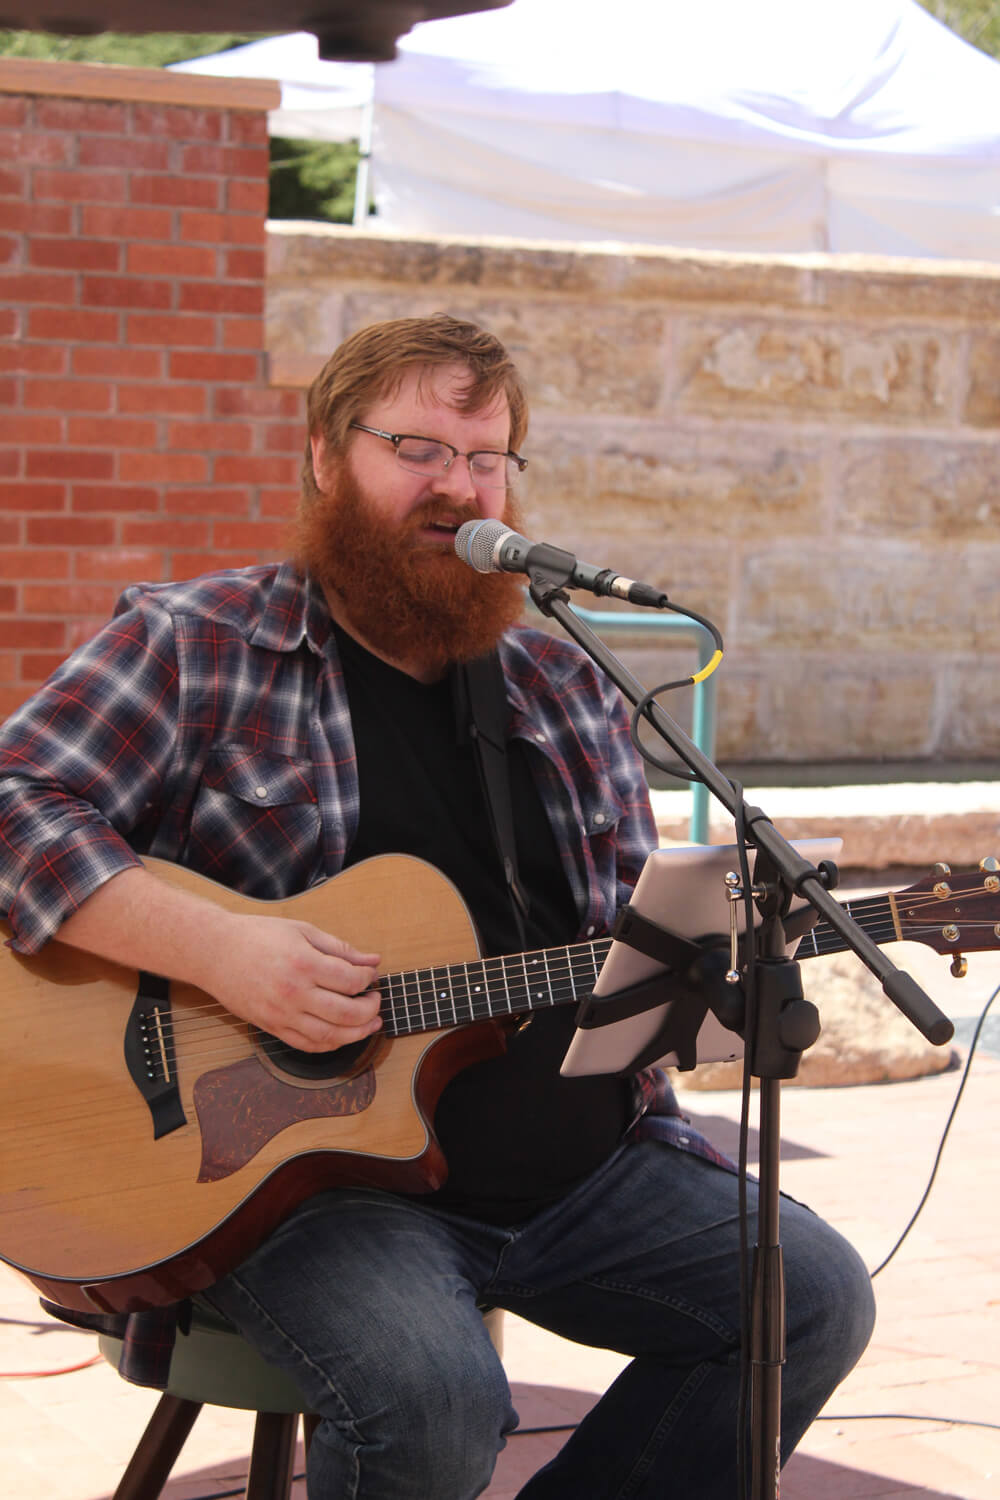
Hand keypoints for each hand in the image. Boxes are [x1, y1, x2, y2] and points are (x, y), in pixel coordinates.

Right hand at [202, 913, 382, 1052]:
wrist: (215, 952)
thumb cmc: (257, 936)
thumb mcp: (302, 931)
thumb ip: (340, 948)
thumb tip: (373, 960)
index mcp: (304, 963)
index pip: (352, 980)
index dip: (369, 979)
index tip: (370, 974)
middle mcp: (294, 992)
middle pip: (347, 1013)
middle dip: (370, 1010)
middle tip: (376, 1001)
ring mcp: (281, 1014)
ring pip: (330, 1036)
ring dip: (357, 1033)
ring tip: (370, 1023)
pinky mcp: (271, 1027)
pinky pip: (307, 1045)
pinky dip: (330, 1044)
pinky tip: (342, 1034)